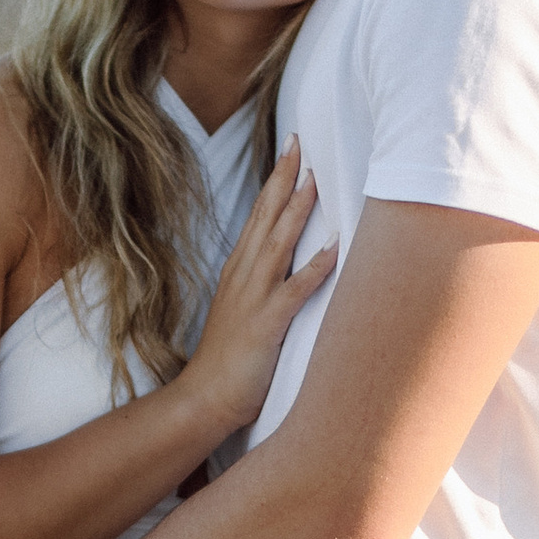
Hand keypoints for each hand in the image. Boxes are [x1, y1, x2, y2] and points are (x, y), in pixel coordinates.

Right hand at [180, 140, 338, 440]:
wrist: (204, 398)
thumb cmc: (227, 361)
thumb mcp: (244, 311)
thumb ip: (262, 284)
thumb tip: (284, 264)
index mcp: (239, 271)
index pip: (259, 215)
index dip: (276, 181)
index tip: (291, 149)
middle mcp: (244, 276)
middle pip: (266, 217)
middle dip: (284, 178)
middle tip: (299, 141)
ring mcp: (254, 298)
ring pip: (278, 243)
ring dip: (298, 210)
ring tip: (316, 177)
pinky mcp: (266, 324)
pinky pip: (295, 289)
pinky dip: (316, 265)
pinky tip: (335, 245)